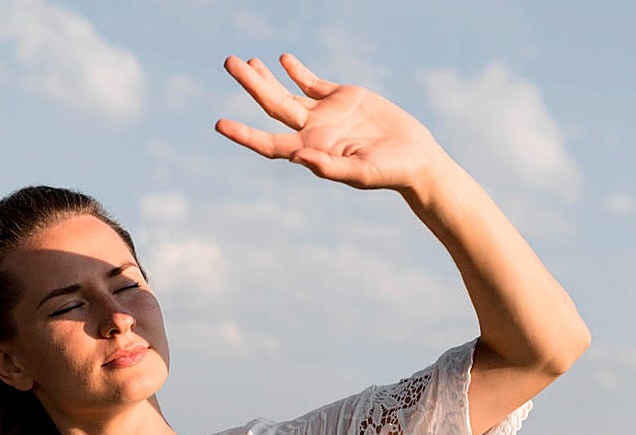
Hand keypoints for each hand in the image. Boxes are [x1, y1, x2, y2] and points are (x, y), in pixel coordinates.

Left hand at [215, 54, 446, 191]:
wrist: (415, 158)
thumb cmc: (388, 173)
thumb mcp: (359, 173)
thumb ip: (328, 166)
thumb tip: (296, 157)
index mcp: (310, 151)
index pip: (268, 143)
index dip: (244, 135)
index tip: (220, 125)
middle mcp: (312, 132)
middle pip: (272, 105)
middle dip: (250, 84)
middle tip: (228, 62)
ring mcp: (326, 114)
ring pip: (287, 92)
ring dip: (266, 76)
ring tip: (244, 61)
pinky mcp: (343, 98)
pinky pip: (313, 83)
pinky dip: (297, 71)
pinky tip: (284, 60)